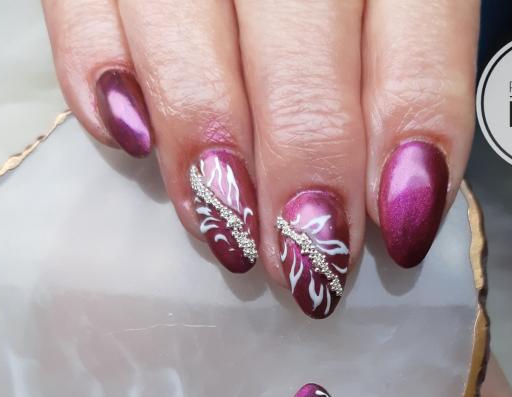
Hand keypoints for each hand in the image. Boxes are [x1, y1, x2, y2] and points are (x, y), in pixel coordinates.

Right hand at [41, 0, 477, 316]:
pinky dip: (96, 68)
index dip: (411, 128)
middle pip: (299, 34)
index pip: (415, 21)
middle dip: (305, 159)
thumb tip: (398, 203)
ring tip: (224, 232)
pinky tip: (126, 138)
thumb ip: (401, 76)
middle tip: (300, 258)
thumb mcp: (388, 11)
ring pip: (182, 17)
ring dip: (204, 135)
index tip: (400, 230)